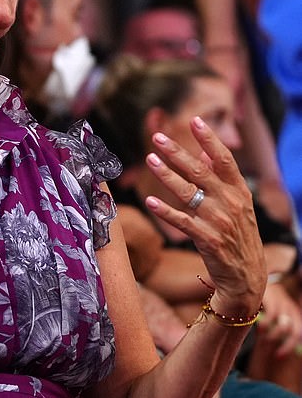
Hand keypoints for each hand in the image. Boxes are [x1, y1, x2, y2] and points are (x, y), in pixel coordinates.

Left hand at [143, 115, 265, 312]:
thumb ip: (222, 181)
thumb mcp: (238, 206)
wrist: (247, 276)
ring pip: (187, 193)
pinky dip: (165, 211)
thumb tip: (204, 156)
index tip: (195, 121)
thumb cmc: (239, 236)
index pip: (224, 159)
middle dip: (177, 152)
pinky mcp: (207, 240)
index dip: (209, 139)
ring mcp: (219, 221)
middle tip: (158, 138)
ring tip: (150, 160)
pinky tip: (150, 202)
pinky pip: (182, 221)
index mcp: (240, 191)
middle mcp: (230, 203)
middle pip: (200, 171)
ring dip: (166, 175)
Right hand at [257, 281, 301, 357]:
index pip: (299, 334)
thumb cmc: (265, 301)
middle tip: (275, 354)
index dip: (291, 347)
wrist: (257, 278)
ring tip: (263, 338)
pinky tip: (258, 329)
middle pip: (296, 332)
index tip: (278, 356)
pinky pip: (272, 317)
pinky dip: (266, 326)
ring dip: (273, 337)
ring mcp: (282, 304)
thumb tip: (277, 348)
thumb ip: (277, 328)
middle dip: (287, 346)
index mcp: (294, 314)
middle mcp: (291, 310)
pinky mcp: (272, 299)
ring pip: (284, 327)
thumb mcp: (274, 314)